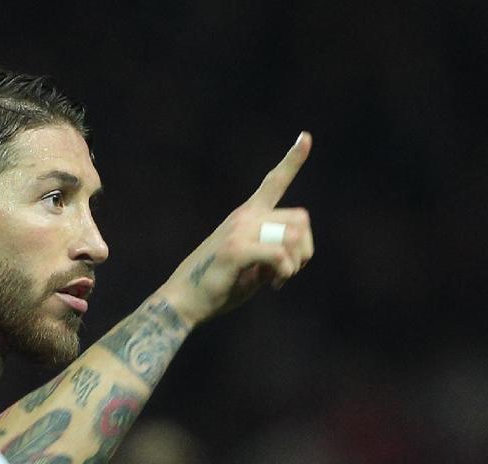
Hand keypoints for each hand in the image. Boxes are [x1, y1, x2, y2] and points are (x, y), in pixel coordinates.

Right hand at [164, 132, 313, 326]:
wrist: (182, 302)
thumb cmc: (216, 288)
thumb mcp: (250, 268)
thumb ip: (271, 256)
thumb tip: (293, 255)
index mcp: (246, 217)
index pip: (273, 182)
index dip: (292, 160)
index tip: (306, 137)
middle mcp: (244, 217)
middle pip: (300, 218)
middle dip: (305, 249)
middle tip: (289, 271)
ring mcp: (239, 231)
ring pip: (292, 235)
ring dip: (295, 263)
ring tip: (279, 279)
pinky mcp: (236, 250)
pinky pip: (278, 254)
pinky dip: (284, 271)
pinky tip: (273, 284)